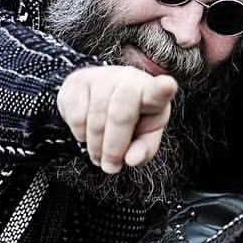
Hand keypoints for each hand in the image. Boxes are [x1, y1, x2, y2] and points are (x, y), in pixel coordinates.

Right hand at [56, 66, 177, 173]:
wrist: (100, 97)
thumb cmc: (131, 118)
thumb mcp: (144, 136)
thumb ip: (143, 150)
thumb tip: (132, 159)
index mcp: (152, 93)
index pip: (158, 91)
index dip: (162, 89)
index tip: (167, 86)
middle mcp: (128, 79)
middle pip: (120, 115)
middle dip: (113, 148)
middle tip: (110, 166)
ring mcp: (101, 76)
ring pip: (96, 118)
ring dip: (96, 146)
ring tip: (99, 155)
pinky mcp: (77, 81)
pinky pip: (76, 116)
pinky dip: (80, 134)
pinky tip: (87, 134)